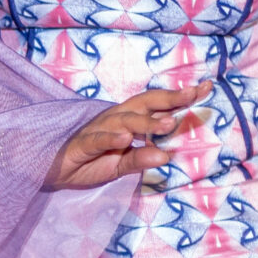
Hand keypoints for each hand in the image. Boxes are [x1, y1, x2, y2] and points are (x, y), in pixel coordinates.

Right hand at [44, 85, 209, 189]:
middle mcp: (114, 119)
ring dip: (146, 122)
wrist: (51, 170)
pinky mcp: (81, 144)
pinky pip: (97, 139)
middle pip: (143, 103)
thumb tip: (167, 156)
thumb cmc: (89, 163)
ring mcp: (97, 130)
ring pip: (123, 120)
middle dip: (168, 98)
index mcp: (126, 121)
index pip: (156, 104)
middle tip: (193, 95)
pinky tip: (124, 139)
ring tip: (169, 123)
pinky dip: (110, 138)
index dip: (179, 96)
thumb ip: (142, 158)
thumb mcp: (121, 165)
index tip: (206, 88)